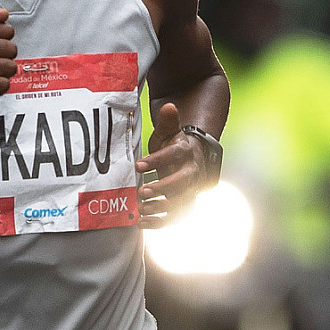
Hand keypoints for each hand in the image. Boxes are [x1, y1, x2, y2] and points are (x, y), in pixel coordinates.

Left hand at [136, 102, 203, 227]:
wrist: (191, 159)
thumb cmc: (174, 145)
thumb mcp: (169, 131)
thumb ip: (168, 121)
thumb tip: (169, 106)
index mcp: (186, 153)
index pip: (173, 156)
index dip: (157, 160)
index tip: (138, 165)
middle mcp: (191, 173)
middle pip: (182, 183)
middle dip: (163, 188)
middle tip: (143, 192)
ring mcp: (189, 191)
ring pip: (180, 203)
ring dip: (160, 208)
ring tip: (141, 209)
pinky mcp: (183, 205)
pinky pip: (174, 218)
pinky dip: (159, 223)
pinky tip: (142, 223)